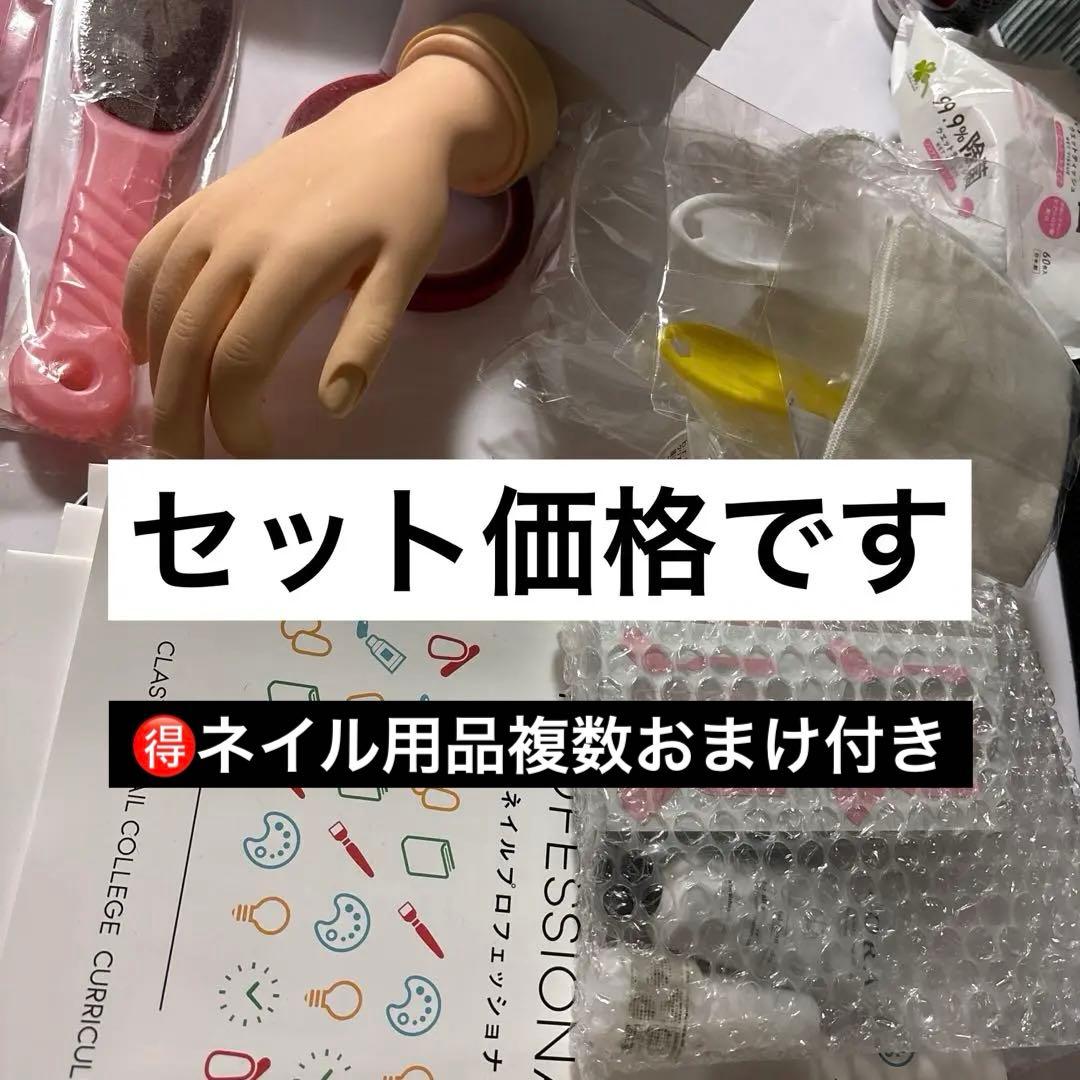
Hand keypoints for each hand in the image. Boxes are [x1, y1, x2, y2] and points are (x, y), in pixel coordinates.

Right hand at [124, 55, 516, 456]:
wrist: (386, 127)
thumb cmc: (404, 207)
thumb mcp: (405, 272)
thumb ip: (368, 337)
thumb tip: (332, 404)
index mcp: (292, 264)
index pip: (242, 360)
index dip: (237, 417)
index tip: (254, 454)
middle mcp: (237, 241)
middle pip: (189, 341)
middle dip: (182, 411)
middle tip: (185, 460)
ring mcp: (211, 217)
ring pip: (161, 303)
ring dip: (158, 369)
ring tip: (171, 416)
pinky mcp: (201, 202)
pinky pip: (149, 257)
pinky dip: (138, 307)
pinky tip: (148, 348)